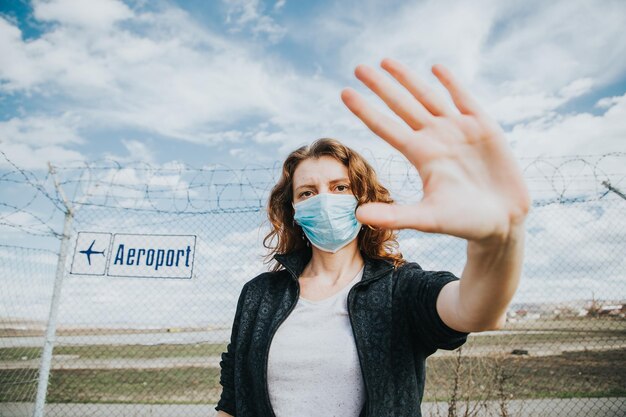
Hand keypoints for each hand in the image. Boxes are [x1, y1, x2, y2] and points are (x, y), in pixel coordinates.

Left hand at [341, 58, 530, 242]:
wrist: (503, 223)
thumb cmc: (464, 222)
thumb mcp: (427, 219)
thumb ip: (394, 216)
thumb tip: (357, 216)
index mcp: (420, 155)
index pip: (386, 128)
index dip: (366, 110)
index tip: (344, 93)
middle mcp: (435, 138)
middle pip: (402, 106)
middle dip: (381, 86)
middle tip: (358, 68)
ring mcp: (459, 130)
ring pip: (428, 97)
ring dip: (408, 79)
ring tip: (386, 62)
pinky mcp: (484, 127)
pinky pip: (465, 99)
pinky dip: (452, 83)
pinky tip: (436, 68)